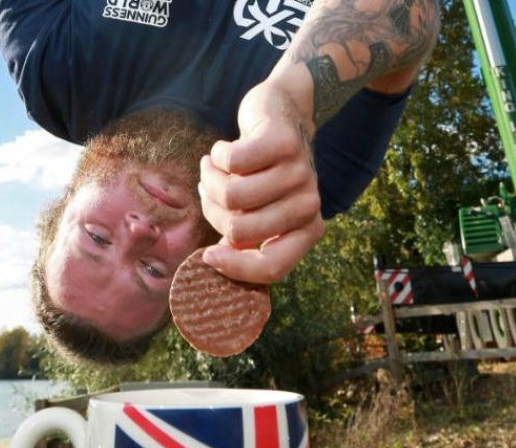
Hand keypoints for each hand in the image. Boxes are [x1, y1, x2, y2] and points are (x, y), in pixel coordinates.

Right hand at [199, 82, 323, 284]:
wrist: (283, 112)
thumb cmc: (263, 170)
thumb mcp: (259, 209)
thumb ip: (243, 238)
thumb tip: (211, 265)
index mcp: (307, 230)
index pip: (271, 268)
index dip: (234, 267)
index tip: (207, 255)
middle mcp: (309, 206)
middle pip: (239, 231)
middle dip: (213, 211)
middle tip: (210, 191)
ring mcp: (299, 174)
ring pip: (231, 196)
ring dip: (210, 180)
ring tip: (213, 167)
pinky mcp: (283, 143)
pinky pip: (231, 163)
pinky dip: (217, 156)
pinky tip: (222, 149)